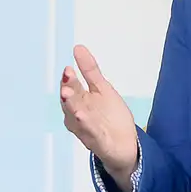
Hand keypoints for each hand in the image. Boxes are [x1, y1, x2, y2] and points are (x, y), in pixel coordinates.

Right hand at [60, 45, 138, 188]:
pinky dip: (86, 126)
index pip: (71, 88)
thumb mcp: (102, 89)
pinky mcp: (98, 142)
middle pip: (71, 103)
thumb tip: (78, 47)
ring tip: (69, 98)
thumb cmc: (110, 115)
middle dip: (67, 95)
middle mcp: (78, 116)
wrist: (125, 144)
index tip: (68, 69)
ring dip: (73, 109)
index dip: (68, 80)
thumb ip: (90, 70)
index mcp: (79, 101)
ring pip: (77, 119)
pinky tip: (82, 117)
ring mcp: (86, 130)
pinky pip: (91, 134)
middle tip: (65, 86)